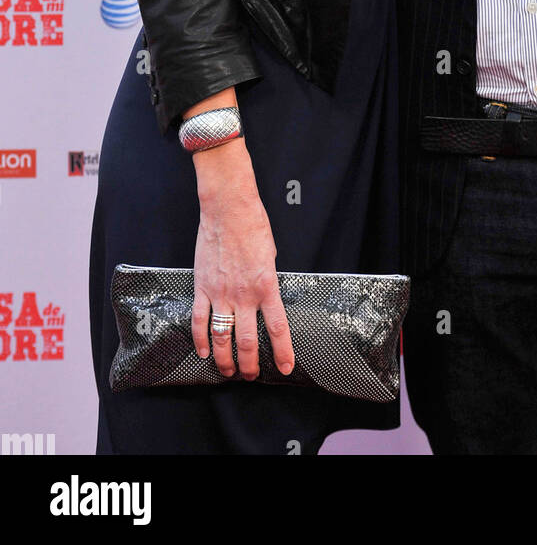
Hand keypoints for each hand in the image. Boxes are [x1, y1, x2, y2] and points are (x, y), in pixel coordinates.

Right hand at [190, 140, 293, 378]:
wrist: (228, 209)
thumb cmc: (253, 227)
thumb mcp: (270, 257)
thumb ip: (267, 282)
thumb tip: (265, 300)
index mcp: (266, 286)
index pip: (277, 328)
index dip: (283, 352)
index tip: (286, 368)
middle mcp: (244, 295)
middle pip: (247, 342)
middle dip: (250, 365)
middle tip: (251, 376)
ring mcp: (220, 293)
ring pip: (222, 338)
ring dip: (225, 359)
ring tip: (228, 371)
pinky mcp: (202, 287)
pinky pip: (199, 321)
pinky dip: (200, 339)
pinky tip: (203, 351)